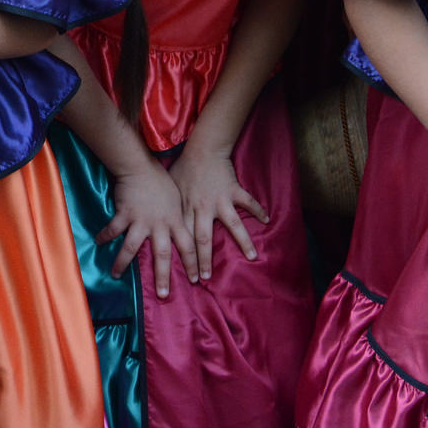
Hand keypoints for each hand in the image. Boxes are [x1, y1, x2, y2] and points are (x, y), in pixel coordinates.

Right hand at [99, 157, 196, 298]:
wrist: (141, 166)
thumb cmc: (162, 180)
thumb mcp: (177, 198)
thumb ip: (178, 216)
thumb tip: (186, 229)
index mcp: (174, 220)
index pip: (188, 246)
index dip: (192, 263)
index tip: (196, 280)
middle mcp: (159, 224)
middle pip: (162, 254)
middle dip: (163, 276)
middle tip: (163, 295)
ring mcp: (140, 221)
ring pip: (131, 247)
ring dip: (122, 262)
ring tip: (114, 275)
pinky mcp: (124, 215)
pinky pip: (113, 229)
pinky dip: (105, 236)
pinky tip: (98, 242)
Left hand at [169, 145, 267, 280]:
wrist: (202, 149)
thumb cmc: (184, 168)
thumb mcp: (171, 188)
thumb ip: (170, 207)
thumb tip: (160, 224)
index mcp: (186, 209)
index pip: (184, 239)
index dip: (185, 258)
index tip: (187, 276)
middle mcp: (203, 208)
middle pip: (204, 239)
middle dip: (204, 259)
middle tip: (206, 278)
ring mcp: (220, 200)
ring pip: (233, 225)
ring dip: (243, 241)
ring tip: (252, 257)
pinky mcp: (234, 191)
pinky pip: (248, 202)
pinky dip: (258, 210)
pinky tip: (267, 220)